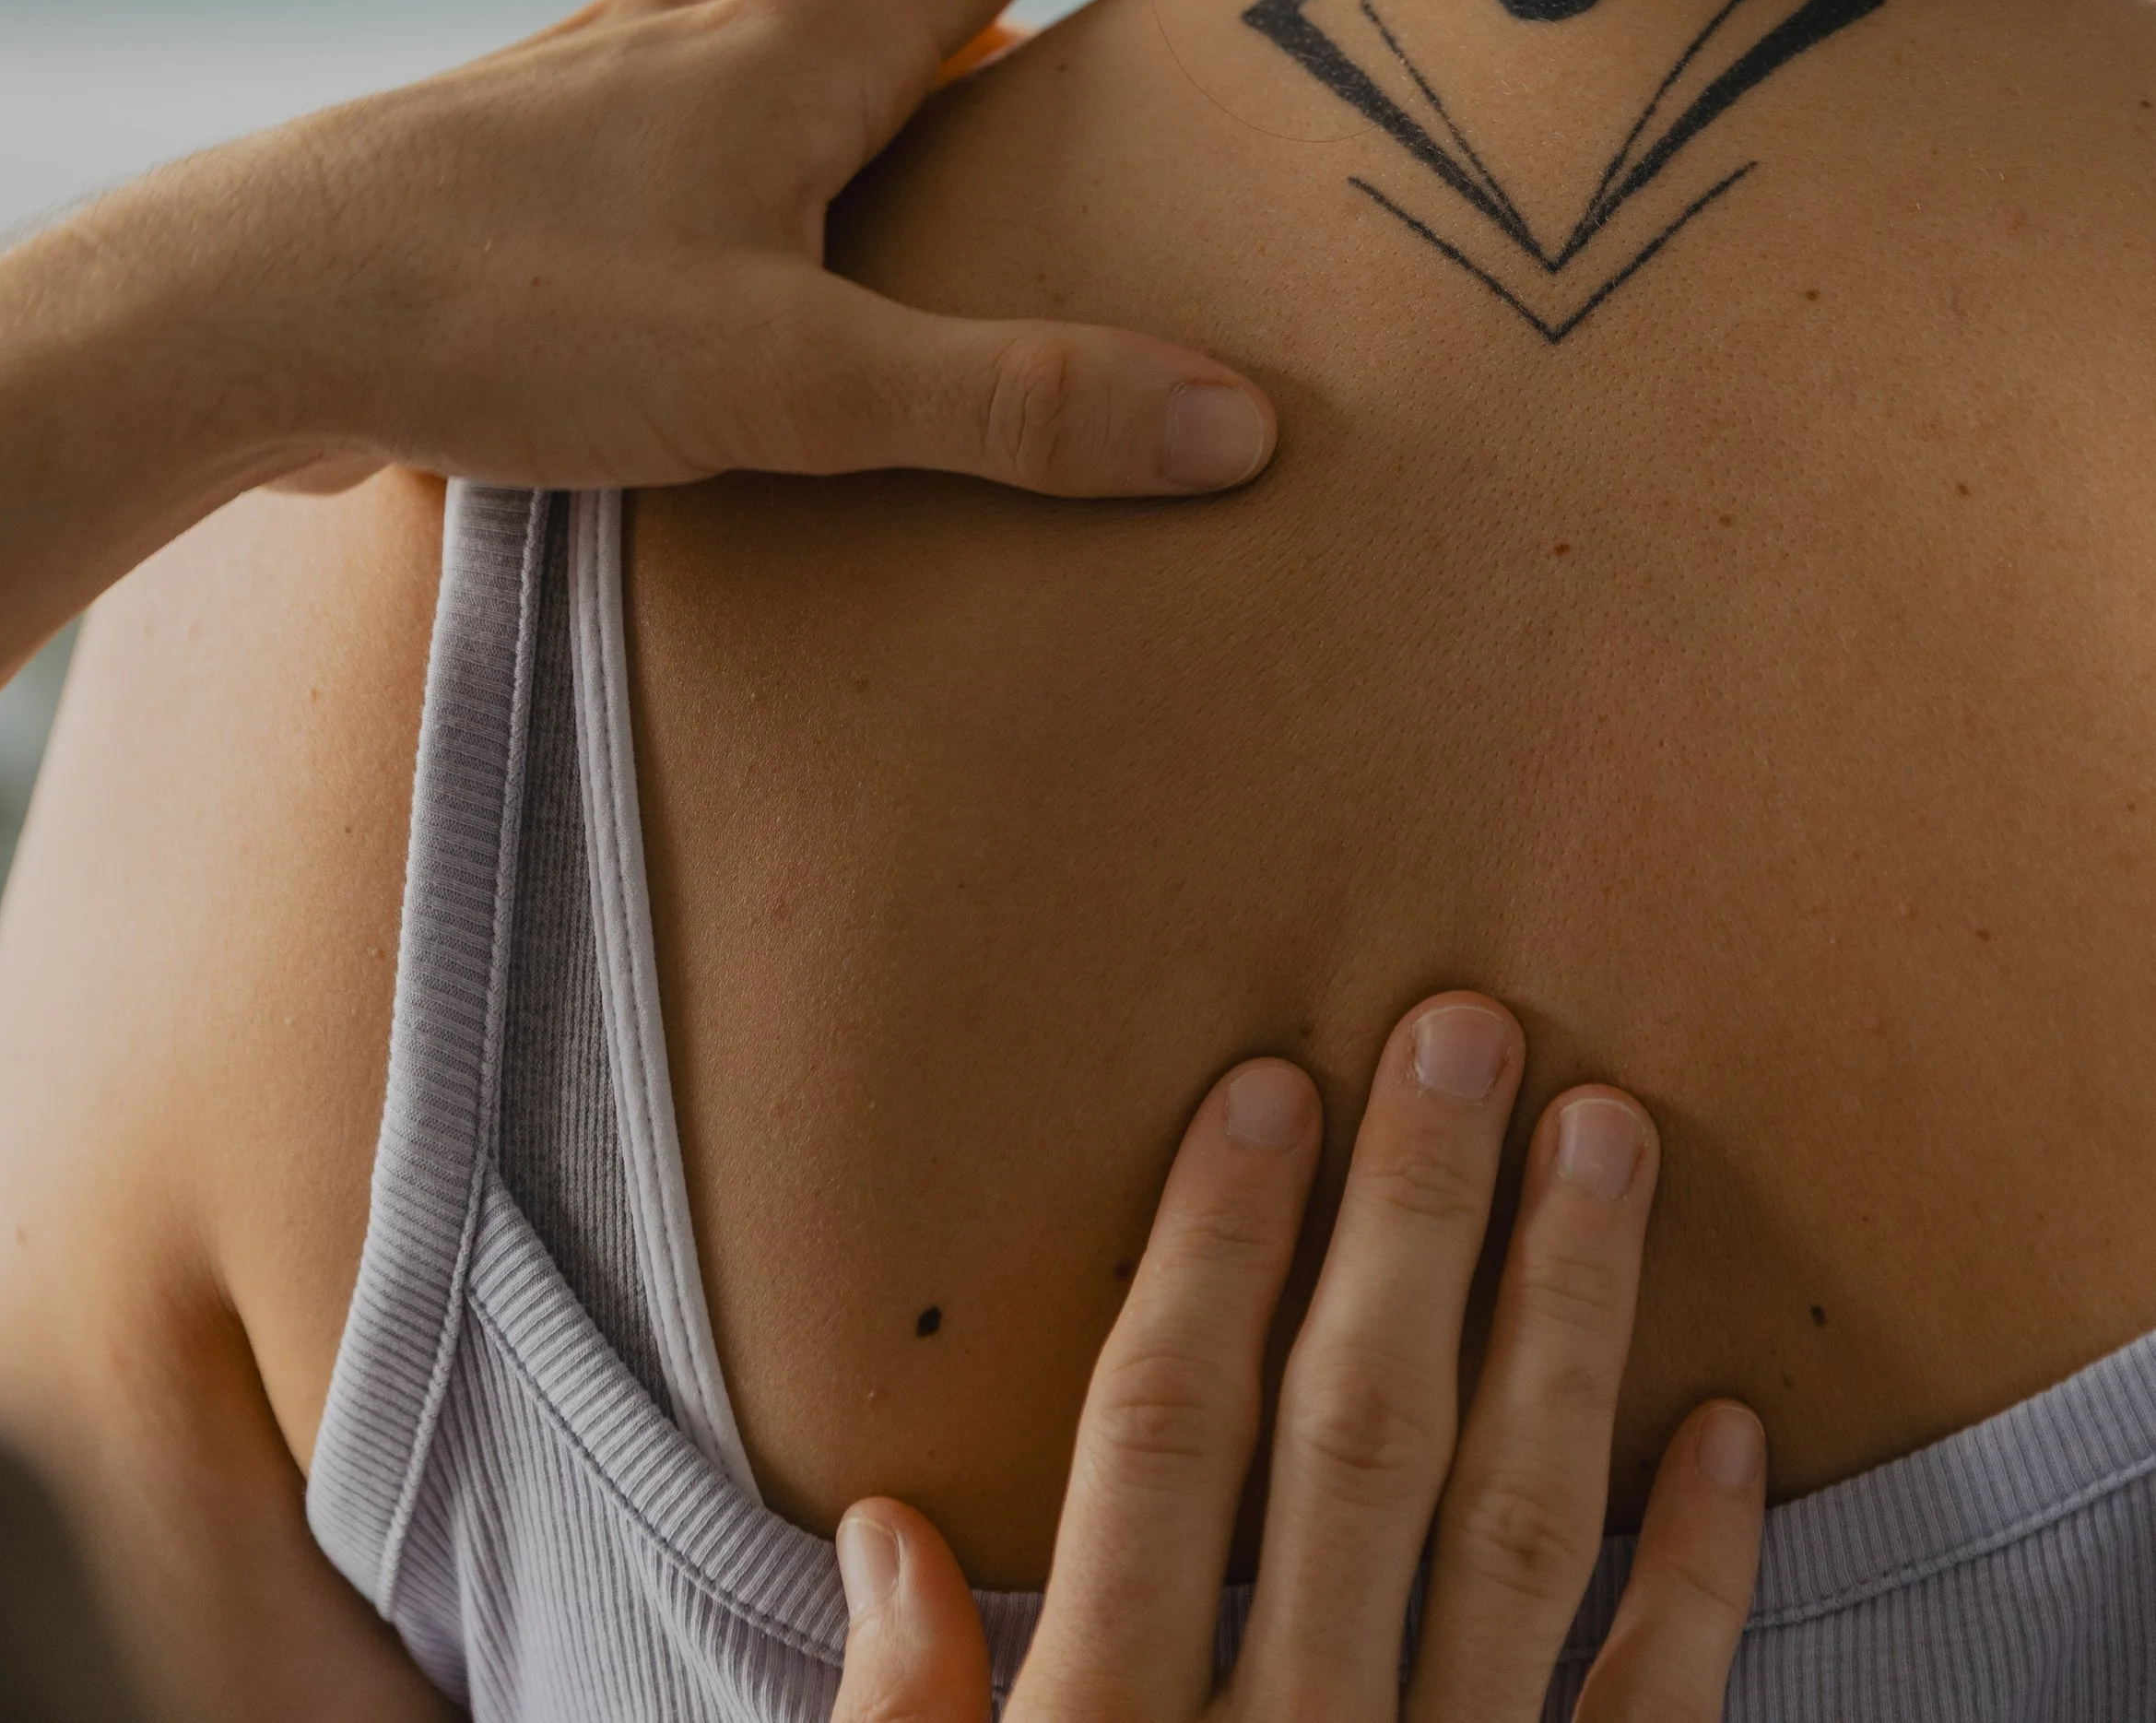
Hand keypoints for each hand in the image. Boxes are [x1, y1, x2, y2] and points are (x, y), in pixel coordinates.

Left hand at [0, 0, 1277, 830]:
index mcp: (789, 49)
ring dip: (842, 125)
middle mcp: (687, 40)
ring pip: (752, 87)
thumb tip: (1235, 418)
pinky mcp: (496, 173)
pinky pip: (654, 164)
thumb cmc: (517, 318)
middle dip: (976, 43)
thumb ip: (1012, 403)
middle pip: (871, 10)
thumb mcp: (797, 382)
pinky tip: (701, 295)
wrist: (232, 312)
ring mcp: (578, 96)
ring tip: (896, 214)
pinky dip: (730, 196)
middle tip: (1061, 93)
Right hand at [830, 996, 1762, 1722]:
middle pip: (1352, 1438)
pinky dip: (1700, 1577)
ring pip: (1513, 1531)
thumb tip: (884, 1533)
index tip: (1270, 1093)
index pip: (1162, 1438)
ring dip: (1566, 1326)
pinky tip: (1728, 1432)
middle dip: (1413, 1224)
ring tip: (1605, 1146)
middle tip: (1468, 1036)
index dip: (1215, 1251)